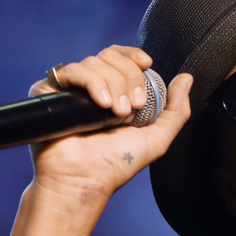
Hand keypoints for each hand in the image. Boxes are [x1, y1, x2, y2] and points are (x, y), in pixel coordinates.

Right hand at [0, 47, 192, 235]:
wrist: (85, 180)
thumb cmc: (116, 165)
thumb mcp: (157, 138)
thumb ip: (176, 110)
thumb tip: (187, 78)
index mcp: (115, 92)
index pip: (121, 57)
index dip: (133, 55)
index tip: (147, 64)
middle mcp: (91, 88)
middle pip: (110, 56)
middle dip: (128, 77)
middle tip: (132, 108)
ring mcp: (70, 90)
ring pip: (93, 62)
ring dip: (113, 84)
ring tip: (116, 113)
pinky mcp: (49, 92)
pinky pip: (70, 71)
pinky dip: (92, 82)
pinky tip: (101, 103)